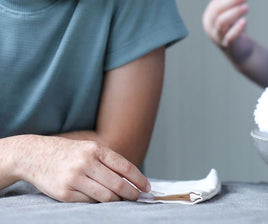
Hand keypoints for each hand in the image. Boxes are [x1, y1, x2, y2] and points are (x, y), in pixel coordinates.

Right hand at [17, 135, 149, 202]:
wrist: (35, 155)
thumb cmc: (69, 153)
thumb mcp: (89, 149)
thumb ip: (108, 161)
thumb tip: (130, 178)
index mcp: (96, 149)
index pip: (124, 167)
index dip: (138, 179)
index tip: (146, 187)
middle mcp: (86, 163)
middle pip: (117, 184)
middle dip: (131, 193)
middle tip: (137, 197)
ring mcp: (75, 179)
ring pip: (105, 196)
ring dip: (116, 200)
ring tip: (121, 200)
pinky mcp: (65, 193)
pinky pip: (88, 202)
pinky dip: (97, 203)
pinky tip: (101, 200)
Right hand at [202, 0, 247, 48]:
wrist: (240, 50)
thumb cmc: (233, 27)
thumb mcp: (230, 10)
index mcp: (209, 17)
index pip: (216, 4)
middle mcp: (210, 27)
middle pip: (217, 11)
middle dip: (231, 2)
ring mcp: (218, 37)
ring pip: (222, 22)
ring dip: (235, 12)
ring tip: (247, 7)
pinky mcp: (228, 45)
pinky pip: (229, 37)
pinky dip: (236, 28)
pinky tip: (244, 21)